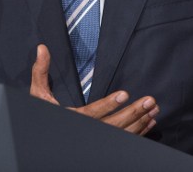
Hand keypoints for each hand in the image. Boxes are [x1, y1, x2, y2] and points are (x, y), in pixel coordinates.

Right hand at [30, 44, 158, 134]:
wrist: (43, 143)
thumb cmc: (42, 116)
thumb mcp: (38, 96)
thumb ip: (41, 73)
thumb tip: (42, 48)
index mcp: (71, 119)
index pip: (91, 113)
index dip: (108, 104)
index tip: (124, 94)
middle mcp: (85, 133)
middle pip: (112, 126)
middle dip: (133, 113)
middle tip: (149, 101)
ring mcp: (95, 141)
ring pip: (121, 134)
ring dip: (140, 122)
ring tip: (154, 108)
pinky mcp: (104, 145)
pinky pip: (124, 141)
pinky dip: (139, 132)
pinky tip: (150, 122)